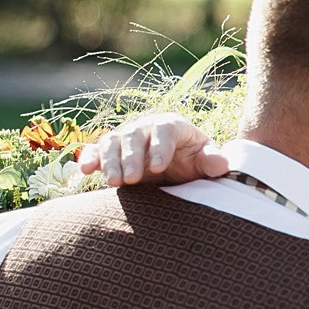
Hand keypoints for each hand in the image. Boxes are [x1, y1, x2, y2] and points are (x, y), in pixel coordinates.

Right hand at [76, 113, 224, 184]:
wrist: (175, 169)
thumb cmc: (192, 162)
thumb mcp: (205, 162)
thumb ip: (212, 161)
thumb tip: (222, 163)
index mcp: (172, 126)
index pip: (164, 130)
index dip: (160, 146)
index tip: (159, 167)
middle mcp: (145, 127)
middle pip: (134, 135)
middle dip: (132, 157)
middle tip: (133, 180)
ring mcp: (125, 138)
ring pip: (112, 142)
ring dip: (110, 161)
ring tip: (114, 183)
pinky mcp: (110, 151)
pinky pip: (96, 150)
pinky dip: (89, 157)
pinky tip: (86, 170)